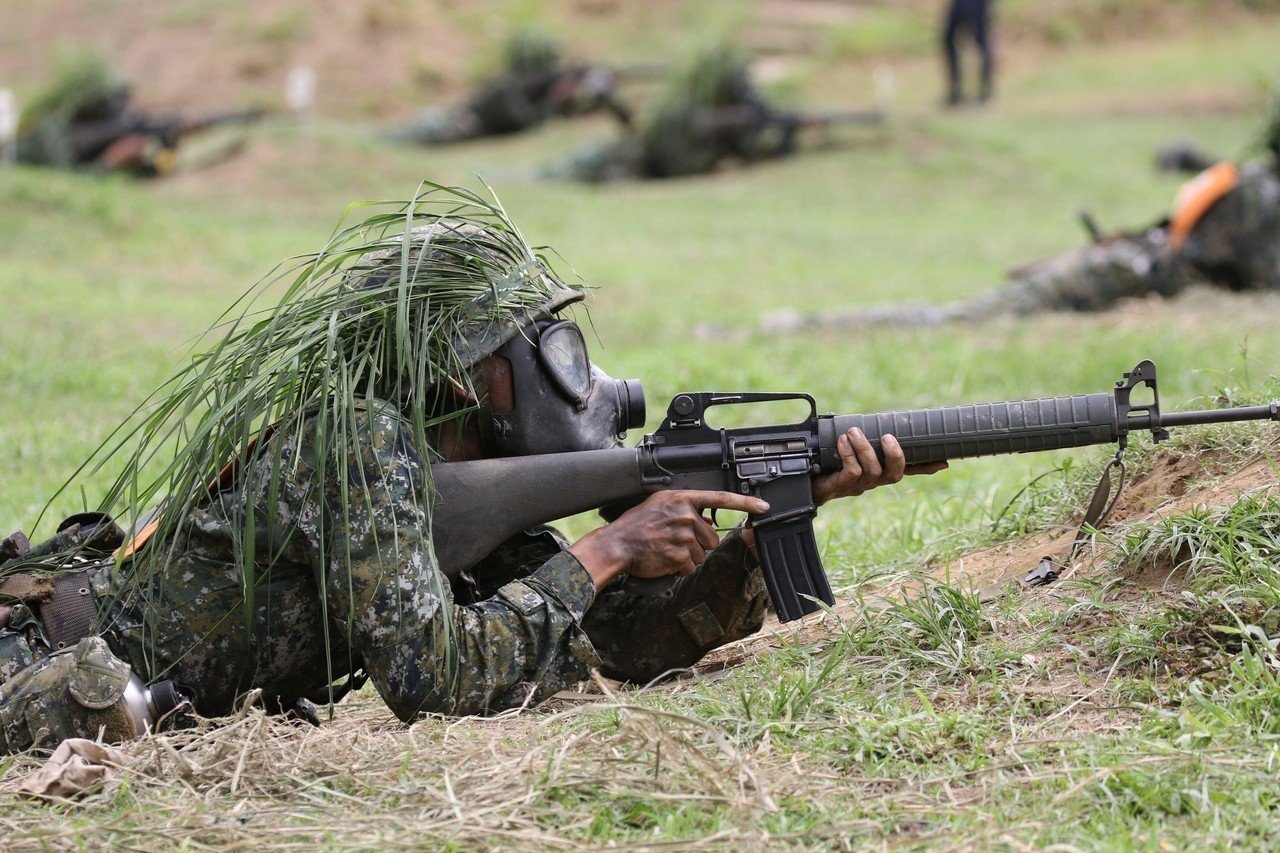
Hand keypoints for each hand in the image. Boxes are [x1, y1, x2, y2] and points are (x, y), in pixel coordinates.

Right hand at [569, 490, 769, 588]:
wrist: (618, 544)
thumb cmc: (637, 524)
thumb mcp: (660, 505)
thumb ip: (685, 508)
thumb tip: (707, 520)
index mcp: (682, 499)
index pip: (721, 499)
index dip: (746, 503)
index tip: (764, 507)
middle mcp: (686, 516)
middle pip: (712, 537)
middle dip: (698, 543)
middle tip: (675, 541)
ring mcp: (683, 536)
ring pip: (702, 554)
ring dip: (688, 556)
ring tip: (667, 549)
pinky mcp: (679, 556)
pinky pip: (690, 567)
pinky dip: (679, 568)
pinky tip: (665, 559)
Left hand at [811, 428, 946, 505]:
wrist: (804, 481)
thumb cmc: (826, 460)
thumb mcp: (847, 446)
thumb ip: (861, 435)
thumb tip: (867, 415)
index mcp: (879, 470)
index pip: (907, 470)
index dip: (926, 467)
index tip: (945, 461)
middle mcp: (873, 480)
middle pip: (895, 474)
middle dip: (895, 454)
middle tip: (886, 436)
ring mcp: (858, 486)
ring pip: (873, 471)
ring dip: (864, 448)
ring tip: (853, 432)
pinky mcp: (842, 486)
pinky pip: (852, 472)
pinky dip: (849, 454)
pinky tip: (842, 441)